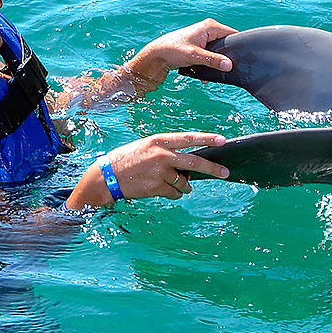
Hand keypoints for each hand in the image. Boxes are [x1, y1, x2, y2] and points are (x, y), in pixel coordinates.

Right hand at [65, 132, 230, 208]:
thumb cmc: (127, 160)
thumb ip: (167, 152)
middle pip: (194, 161)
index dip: (207, 139)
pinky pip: (174, 193)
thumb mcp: (147, 148)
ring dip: (184, 185)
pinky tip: (161, 189)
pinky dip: (173, 193)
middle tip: (225, 173)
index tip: (223, 140)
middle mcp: (161, 154)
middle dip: (212, 168)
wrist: (106, 176)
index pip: (189, 138)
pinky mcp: (156, 187)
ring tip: (173, 183)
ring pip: (184, 181)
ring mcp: (159, 171)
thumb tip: (189, 165)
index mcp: (159, 141)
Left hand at [125, 19, 237, 91]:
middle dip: (224, 58)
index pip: (233, 34)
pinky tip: (204, 75)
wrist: (156, 56)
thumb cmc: (172, 50)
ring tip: (210, 74)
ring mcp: (203, 38)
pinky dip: (209, 65)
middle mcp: (208, 30)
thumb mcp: (195, 56)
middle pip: (226, 44)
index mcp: (210, 26)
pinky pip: (210, 55)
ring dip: (215, 64)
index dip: (237, 46)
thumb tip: (229, 65)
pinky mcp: (199, 46)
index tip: (239, 60)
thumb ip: (213, 60)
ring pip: (218, 52)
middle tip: (223, 70)